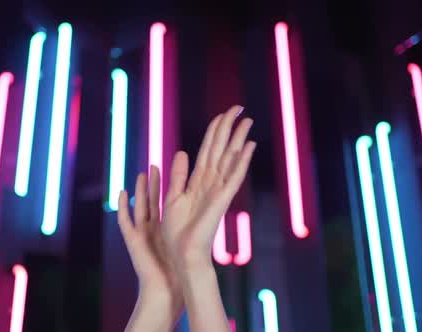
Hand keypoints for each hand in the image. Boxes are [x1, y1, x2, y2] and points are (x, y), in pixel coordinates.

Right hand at [117, 168, 182, 330]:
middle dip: (153, 184)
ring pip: (139, 207)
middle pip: (152, 201)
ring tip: (142, 173)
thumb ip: (192, 231)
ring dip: (140, 191)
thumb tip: (209, 220)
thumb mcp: (186, 246)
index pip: (165, 204)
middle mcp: (153, 230)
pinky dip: (123, 206)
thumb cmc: (178, 274)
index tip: (171, 174)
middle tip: (154, 165)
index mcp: (165, 230)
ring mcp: (141, 234)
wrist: (165, 290)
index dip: (166, 189)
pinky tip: (123, 192)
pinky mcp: (132, 240)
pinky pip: (125, 220)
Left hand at [161, 105, 255, 268]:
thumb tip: (182, 152)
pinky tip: (249, 146)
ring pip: (230, 158)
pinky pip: (234, 177)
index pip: (208, 149)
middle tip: (239, 107)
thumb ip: (178, 176)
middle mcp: (211, 181)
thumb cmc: (177, 231)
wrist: (182, 252)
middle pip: (222, 148)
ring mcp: (219, 189)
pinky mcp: (222, 199)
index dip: (215, 131)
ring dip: (238, 139)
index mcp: (197, 180)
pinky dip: (242, 161)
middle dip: (229, 127)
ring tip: (247, 121)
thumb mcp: (173, 197)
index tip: (223, 114)